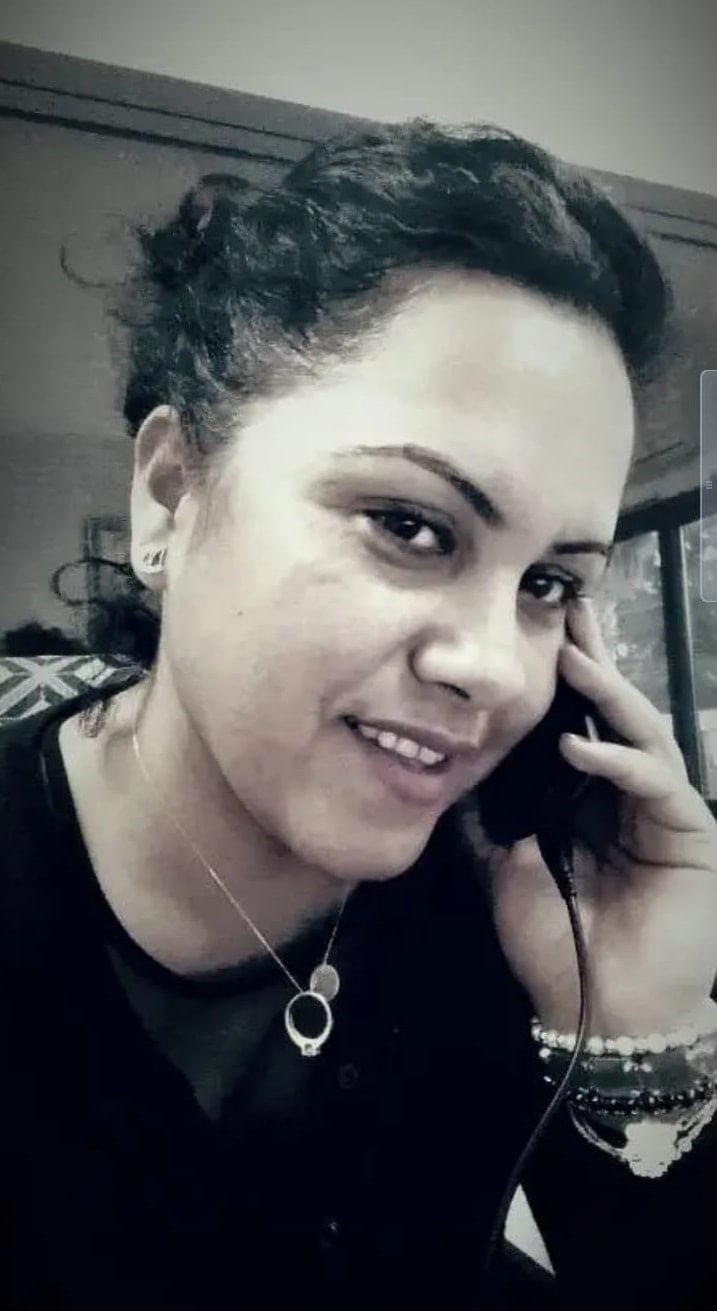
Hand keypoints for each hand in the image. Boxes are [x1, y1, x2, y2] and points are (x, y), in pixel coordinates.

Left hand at [482, 597, 716, 1036]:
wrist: (599, 1013)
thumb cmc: (556, 944)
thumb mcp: (503, 869)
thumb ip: (486, 822)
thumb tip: (450, 775)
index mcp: (590, 798)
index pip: (580, 722)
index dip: (564, 678)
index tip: (540, 628)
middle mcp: (629, 794)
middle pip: (616, 712)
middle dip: (595, 660)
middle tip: (572, 609)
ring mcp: (663, 810)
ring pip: (643, 734)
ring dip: (610, 695)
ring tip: (575, 661)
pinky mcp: (689, 832)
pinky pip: (656, 782)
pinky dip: (619, 761)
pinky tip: (579, 748)